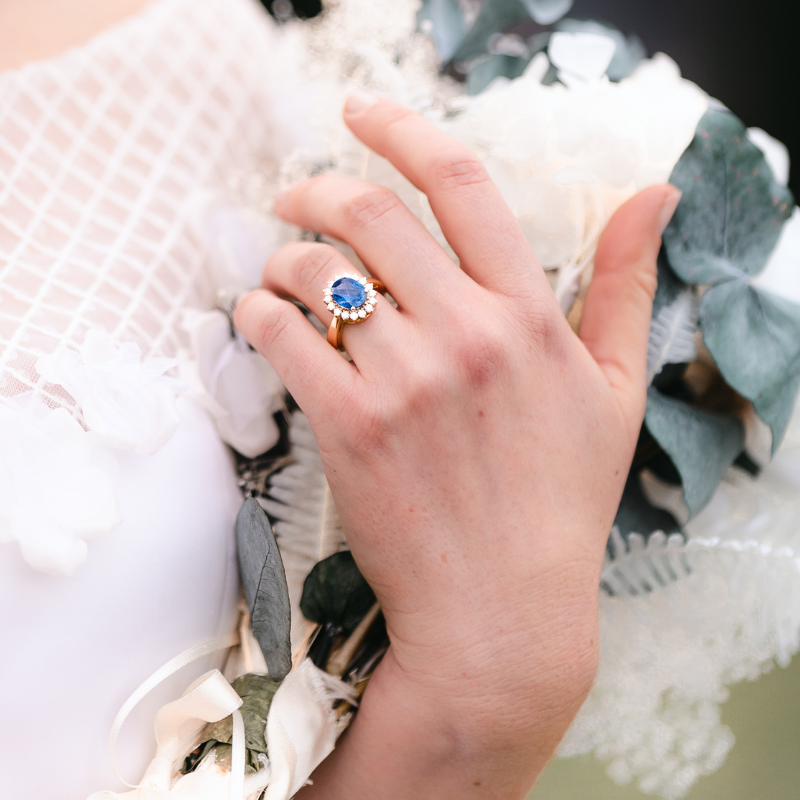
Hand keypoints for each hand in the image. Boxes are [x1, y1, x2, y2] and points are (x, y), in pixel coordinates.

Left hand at [235, 93, 679, 798]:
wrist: (503, 606)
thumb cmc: (559, 500)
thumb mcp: (614, 390)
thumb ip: (626, 286)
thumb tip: (654, 197)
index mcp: (527, 315)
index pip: (462, 184)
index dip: (404, 130)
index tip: (362, 114)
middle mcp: (464, 335)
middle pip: (370, 214)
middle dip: (318, 187)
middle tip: (295, 194)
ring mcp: (403, 382)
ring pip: (316, 274)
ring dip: (282, 254)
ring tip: (274, 265)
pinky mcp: (351, 429)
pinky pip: (284, 340)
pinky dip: (256, 311)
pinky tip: (255, 311)